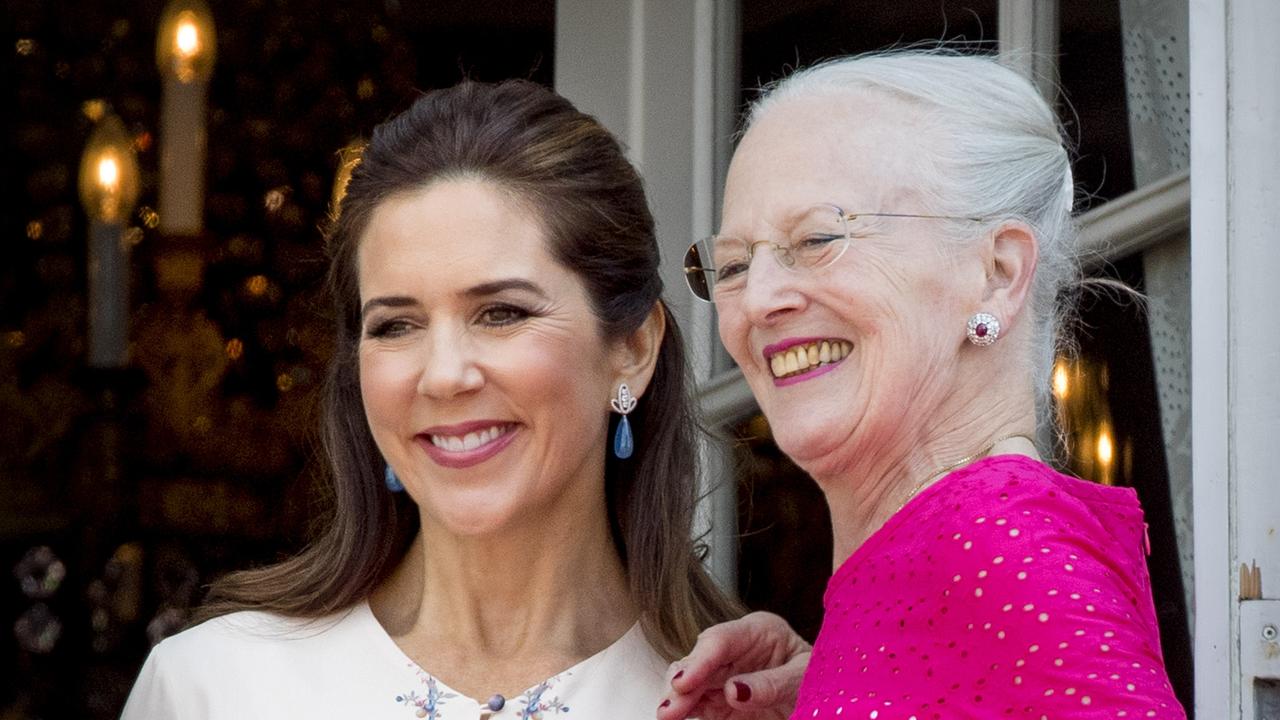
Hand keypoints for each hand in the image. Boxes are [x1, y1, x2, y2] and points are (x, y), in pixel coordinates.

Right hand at [655, 611, 810, 719]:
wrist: (827, 701)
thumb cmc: (822, 679)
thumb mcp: (804, 677)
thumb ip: (772, 683)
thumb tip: (734, 691)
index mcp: (760, 631)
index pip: (721, 640)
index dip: (699, 660)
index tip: (685, 682)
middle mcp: (736, 650)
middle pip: (699, 660)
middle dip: (682, 683)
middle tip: (670, 708)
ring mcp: (725, 675)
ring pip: (691, 682)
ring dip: (677, 699)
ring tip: (667, 716)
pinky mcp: (720, 700)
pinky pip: (696, 703)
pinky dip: (684, 710)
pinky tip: (674, 716)